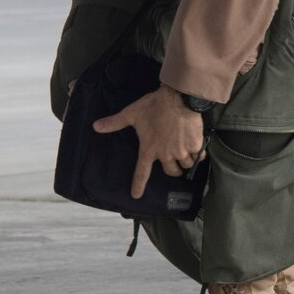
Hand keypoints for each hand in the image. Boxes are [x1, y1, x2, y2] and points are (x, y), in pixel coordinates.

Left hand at [93, 85, 205, 200]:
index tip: (136, 196)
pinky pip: (198, 156)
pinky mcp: (194, 146)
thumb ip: (114, 123)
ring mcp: (181, 152)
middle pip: (171, 172)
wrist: (178, 98)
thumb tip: (95, 126)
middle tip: (174, 164)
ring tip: (185, 151)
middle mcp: (165, 154)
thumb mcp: (132, 113)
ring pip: (186, 165)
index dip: (138, 184)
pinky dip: (197, 153)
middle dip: (173, 171)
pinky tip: (196, 146)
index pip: (141, 172)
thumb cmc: (154, 105)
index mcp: (149, 149)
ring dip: (186, 161)